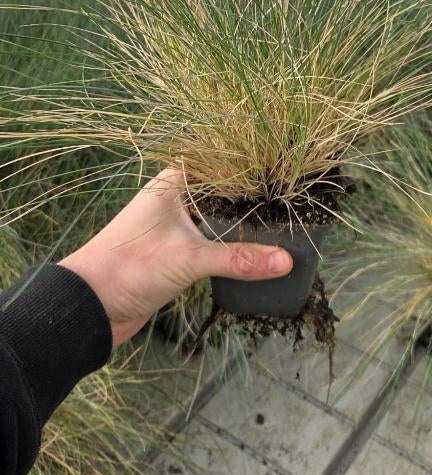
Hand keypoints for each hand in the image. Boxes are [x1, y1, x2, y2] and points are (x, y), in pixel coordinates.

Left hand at [60, 169, 291, 346]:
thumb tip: (286, 260)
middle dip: (257, 205)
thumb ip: (238, 259)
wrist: (89, 307)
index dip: (257, 173)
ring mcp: (177, 226)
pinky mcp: (178, 252)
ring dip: (247, 230)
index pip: (225, 167)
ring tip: (288, 233)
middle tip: (298, 210)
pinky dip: (234, 249)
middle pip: (227, 195)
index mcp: (175, 181)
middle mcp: (177, 197)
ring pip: (222, 221)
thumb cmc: (130, 267)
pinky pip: (215, 244)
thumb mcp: (188, 259)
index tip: (291, 181)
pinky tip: (260, 256)